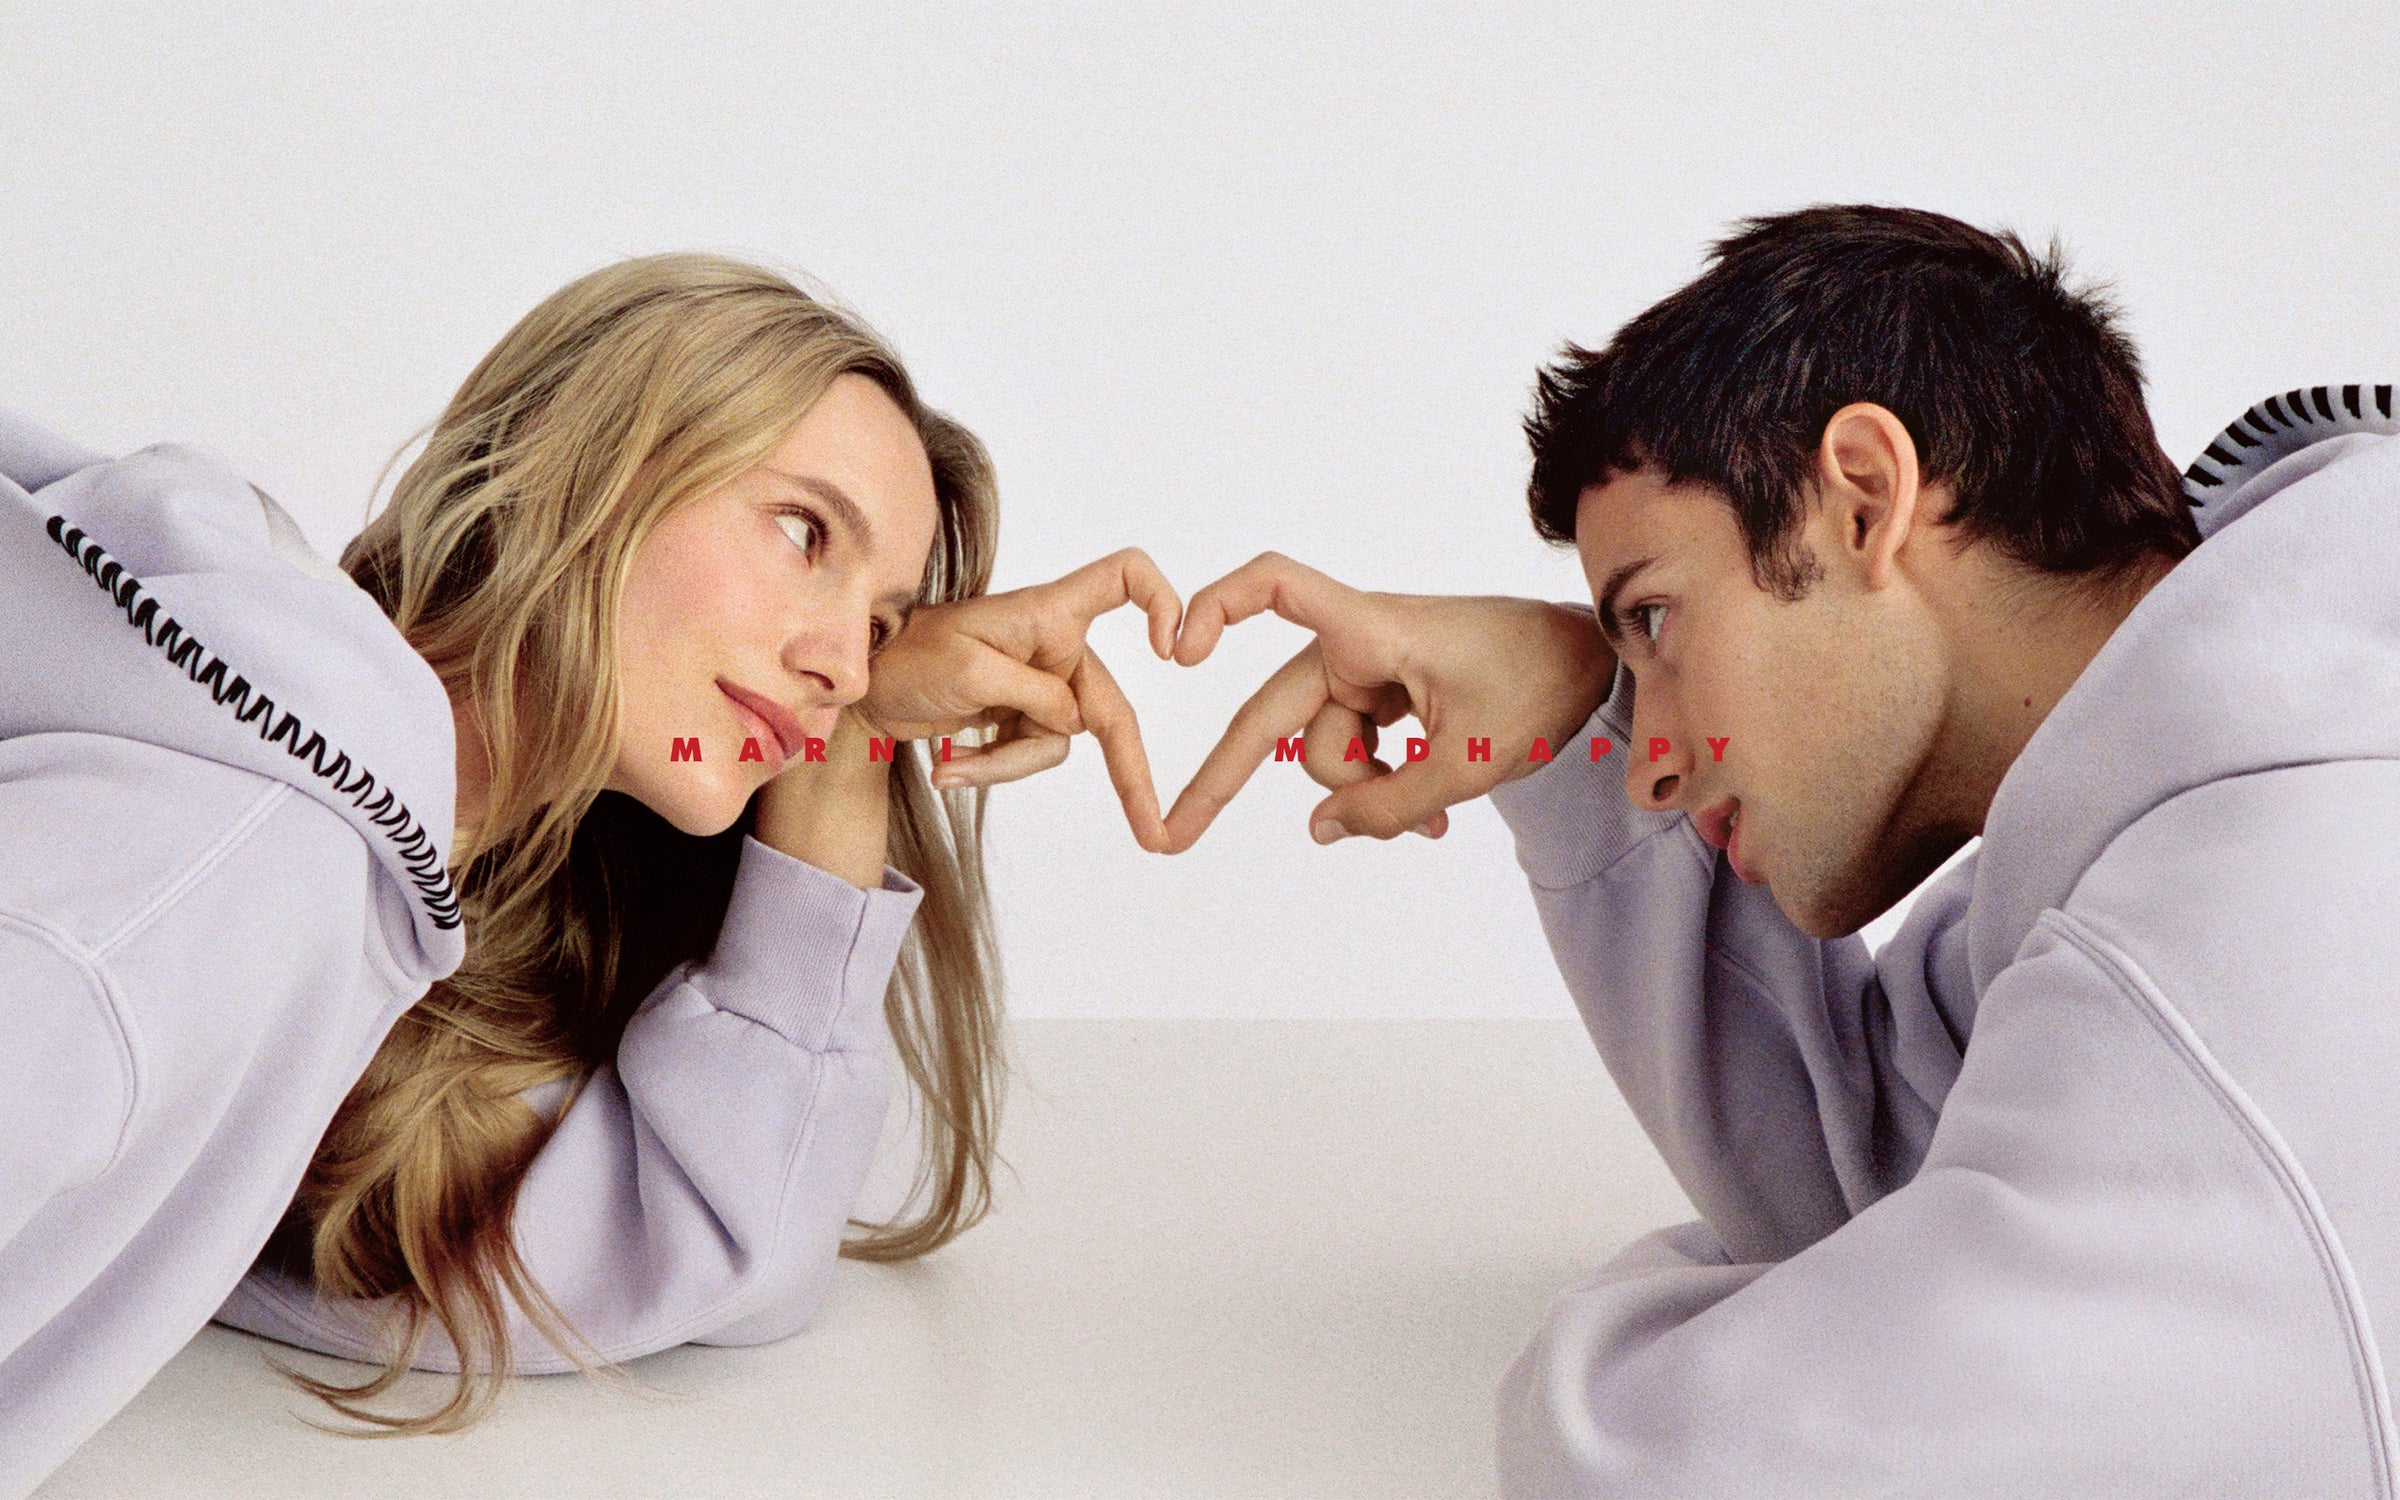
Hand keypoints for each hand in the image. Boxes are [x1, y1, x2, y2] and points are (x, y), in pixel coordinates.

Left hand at [858, 547, 1183, 851]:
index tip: (1171, 651)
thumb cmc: (907, 654)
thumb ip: (1035, 694)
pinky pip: (1030, 756)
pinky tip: (950, 770)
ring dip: (1008, 765)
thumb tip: (1078, 724)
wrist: (864, 686)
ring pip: (1060, 743)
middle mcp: (1056, 647)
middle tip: (1152, 830)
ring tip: (952, 768)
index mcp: (1050, 612)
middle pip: (1112, 706)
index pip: (1125, 577)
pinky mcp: (1021, 718)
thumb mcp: (969, 669)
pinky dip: (993, 768)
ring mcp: (1041, 686)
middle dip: (1129, 772)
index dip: (1161, 600)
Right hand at [1161, 552, 1614, 851]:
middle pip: (1277, 715)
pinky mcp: (1385, 697)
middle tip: (1175, 835)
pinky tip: (1430, 818)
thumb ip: (1391, 805)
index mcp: (1372, 630)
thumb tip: (1319, 831)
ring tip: (1431, 818)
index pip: (1278, 586)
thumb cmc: (1541, 685)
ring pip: (1328, 752)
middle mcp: (1356, 646)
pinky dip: (1383, 788)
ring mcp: (1368, 673)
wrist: (1592, 668)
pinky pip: (1358, 754)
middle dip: (1230, 778)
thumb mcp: (1471, 761)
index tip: (1180, 647)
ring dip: (1365, 793)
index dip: (1219, 606)